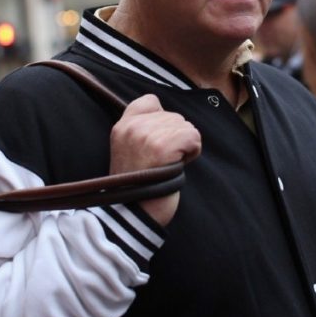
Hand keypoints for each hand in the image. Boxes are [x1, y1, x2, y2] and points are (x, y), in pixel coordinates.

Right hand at [109, 94, 200, 225]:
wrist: (133, 214)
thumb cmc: (139, 186)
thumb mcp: (130, 151)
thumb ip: (144, 130)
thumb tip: (171, 118)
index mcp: (121, 127)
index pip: (150, 101)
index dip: (162, 121)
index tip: (157, 144)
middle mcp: (132, 127)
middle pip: (174, 116)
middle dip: (176, 138)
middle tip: (163, 162)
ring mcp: (147, 136)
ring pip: (186, 126)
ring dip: (185, 147)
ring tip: (169, 165)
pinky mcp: (163, 147)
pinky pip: (193, 137)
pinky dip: (193, 152)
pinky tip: (180, 165)